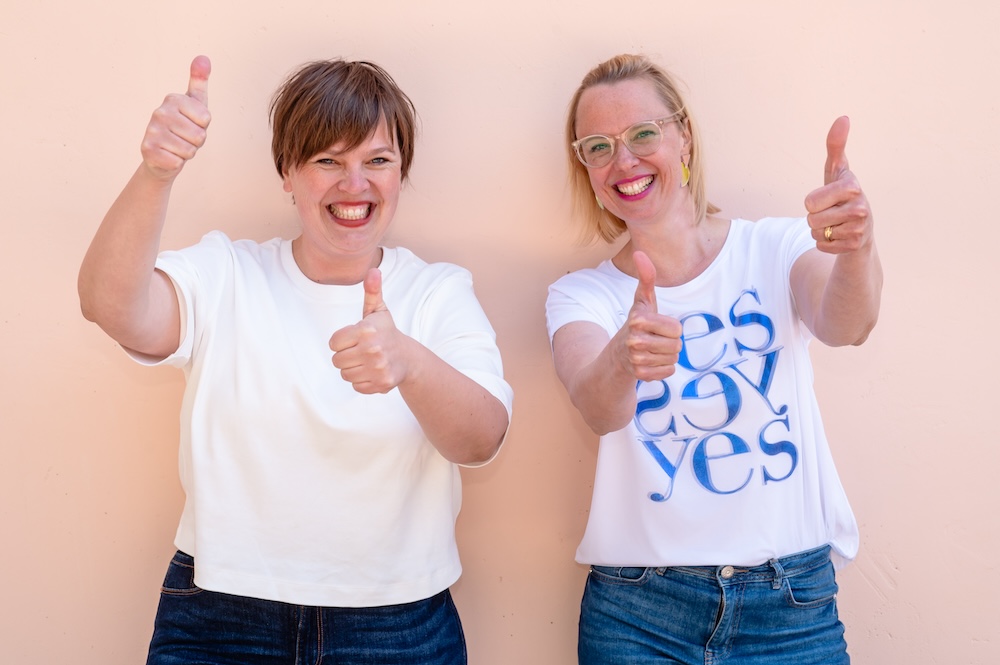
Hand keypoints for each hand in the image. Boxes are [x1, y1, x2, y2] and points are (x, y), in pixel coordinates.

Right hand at [139, 56, 211, 179]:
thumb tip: (203, 57)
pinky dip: (176, 163)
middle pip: (199, 136)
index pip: (206, 119)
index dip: (203, 127)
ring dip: (187, 153)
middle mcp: (159, 112)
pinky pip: (177, 162)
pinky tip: (168, 156)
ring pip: (189, 150)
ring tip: (176, 146)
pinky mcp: (148, 150)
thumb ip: (199, 81)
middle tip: (184, 138)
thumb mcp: (195, 104)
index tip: (192, 124)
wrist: (162, 156)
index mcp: (173, 99)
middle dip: (196, 142)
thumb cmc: (183, 127)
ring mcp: (151, 131)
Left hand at [329, 269, 409, 393]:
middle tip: (361, 351)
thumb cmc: (386, 332)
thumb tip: (373, 271)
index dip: (342, 341)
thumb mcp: (378, 311)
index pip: (333, 343)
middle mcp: (372, 349)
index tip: (355, 338)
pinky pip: (356, 386)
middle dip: (346, 356)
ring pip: (345, 374)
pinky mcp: (381, 383)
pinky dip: (362, 381)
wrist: (409, 358)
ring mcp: (378, 368)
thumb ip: (372, 291)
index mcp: (366, 330)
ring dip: (352, 369)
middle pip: (337, 360)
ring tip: (366, 361)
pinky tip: (372, 372)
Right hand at [618, 251, 682, 380]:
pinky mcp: (640, 375)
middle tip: (656, 340)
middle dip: (670, 343)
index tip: (658, 326)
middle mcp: (635, 341)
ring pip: (673, 360)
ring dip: (667, 356)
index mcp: (638, 320)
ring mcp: (636, 359)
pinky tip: (650, 362)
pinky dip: (663, 369)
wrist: (617, 355)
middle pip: (676, 345)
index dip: (672, 327)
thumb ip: (646, 278)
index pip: (677, 329)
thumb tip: (640, 253)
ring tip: (652, 350)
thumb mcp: (642, 301)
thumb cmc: (636, 324)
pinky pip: (668, 372)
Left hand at [804, 116, 873, 253]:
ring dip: (819, 230)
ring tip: (835, 223)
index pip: (809, 202)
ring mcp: (859, 229)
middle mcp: (860, 208)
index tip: (828, 197)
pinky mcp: (854, 246)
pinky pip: (821, 245)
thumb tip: (843, 118)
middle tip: (830, 212)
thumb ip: (835, 146)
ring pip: (815, 233)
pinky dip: (825, 242)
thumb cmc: (841, 193)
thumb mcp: (836, 170)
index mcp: (852, 187)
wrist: (860, 226)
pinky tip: (839, 236)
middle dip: (815, 217)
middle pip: (811, 219)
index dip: (812, 201)